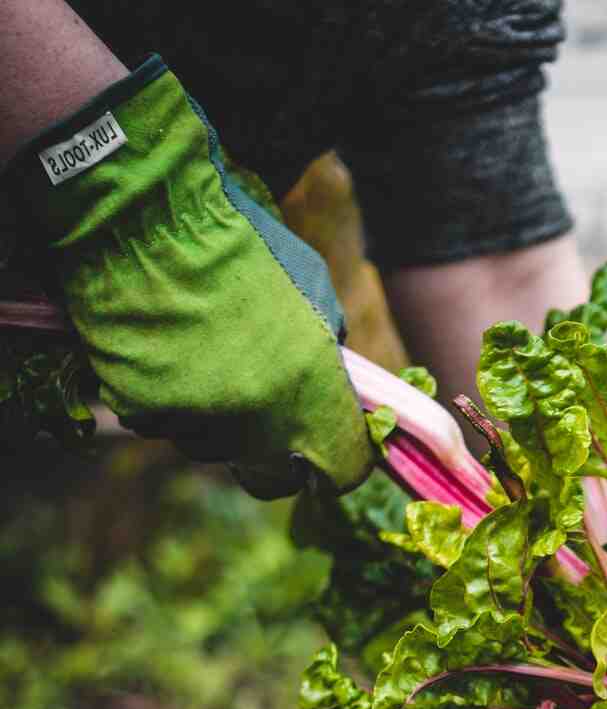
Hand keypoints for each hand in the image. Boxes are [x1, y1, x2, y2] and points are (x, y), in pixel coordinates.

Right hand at [7, 56, 371, 496]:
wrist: (149, 214)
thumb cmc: (240, 242)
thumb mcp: (314, 288)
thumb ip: (328, 350)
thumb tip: (333, 389)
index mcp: (310, 389)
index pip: (342, 468)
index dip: (336, 465)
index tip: (323, 454)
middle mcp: (258, 417)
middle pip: (271, 476)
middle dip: (269, 454)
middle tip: (256, 410)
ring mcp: (197, 419)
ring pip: (210, 448)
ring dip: (210, 419)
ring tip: (199, 353)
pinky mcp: (145, 410)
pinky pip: (161, 423)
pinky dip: (161, 397)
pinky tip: (161, 347)